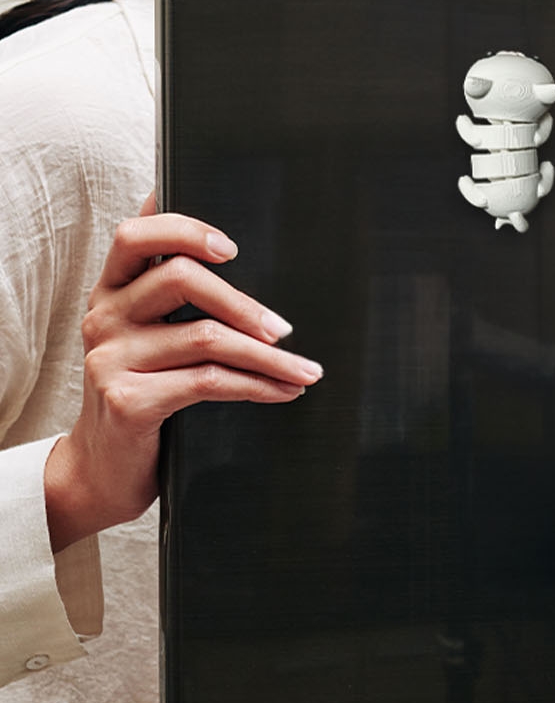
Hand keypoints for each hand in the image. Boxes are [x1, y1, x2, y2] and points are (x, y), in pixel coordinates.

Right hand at [45, 197, 322, 554]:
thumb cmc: (140, 397)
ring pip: (206, 337)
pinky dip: (256, 386)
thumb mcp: (148, 340)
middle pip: (180, 279)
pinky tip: (282, 392)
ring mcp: (112, 358)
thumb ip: (171, 299)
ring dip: (268, 356)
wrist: (102, 472)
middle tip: (285, 329)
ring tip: (305, 370)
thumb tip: (230, 254)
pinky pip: (208, 382)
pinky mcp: (127, 400)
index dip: (185, 229)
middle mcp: (103, 316)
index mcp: (110, 291)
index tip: (234, 247)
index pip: (136, 235)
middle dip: (244, 304)